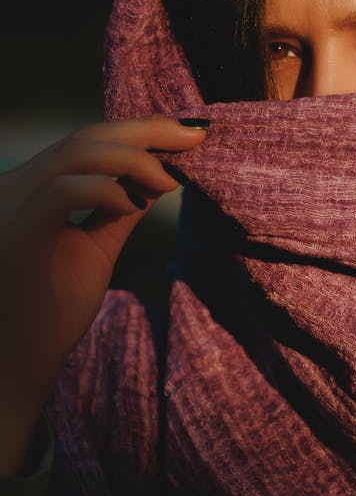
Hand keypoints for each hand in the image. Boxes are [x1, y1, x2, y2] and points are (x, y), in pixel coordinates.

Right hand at [0, 114, 208, 473]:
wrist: (15, 364)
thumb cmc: (49, 313)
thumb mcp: (94, 248)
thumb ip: (119, 210)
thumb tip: (159, 177)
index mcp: (32, 189)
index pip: (87, 142)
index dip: (140, 131)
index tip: (189, 133)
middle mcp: (15, 188)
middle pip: (85, 137)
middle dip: (147, 130)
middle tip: (196, 136)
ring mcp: (11, 207)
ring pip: (75, 153)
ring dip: (134, 158)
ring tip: (172, 177)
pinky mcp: (16, 232)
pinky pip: (62, 191)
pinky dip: (107, 190)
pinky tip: (138, 203)